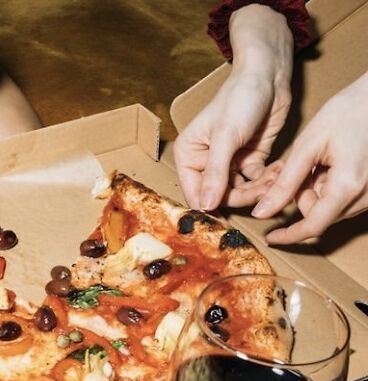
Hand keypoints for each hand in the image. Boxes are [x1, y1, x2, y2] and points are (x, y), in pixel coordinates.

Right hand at [174, 4, 293, 210]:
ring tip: (274, 177)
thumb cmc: (239, 99)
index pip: (195, 193)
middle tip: (263, 189)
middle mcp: (206, 162)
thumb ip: (215, 174)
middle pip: (220, 196)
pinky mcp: (251, 159)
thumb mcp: (225, 137)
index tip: (229, 216)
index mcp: (189, 156)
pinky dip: (268, 180)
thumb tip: (205, 207)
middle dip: (242, 196)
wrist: (268, 76)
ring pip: (240, 191)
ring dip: (258, 189)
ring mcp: (229, 162)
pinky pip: (257, 181)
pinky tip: (278, 170)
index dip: (210, 206)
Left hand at [249, 72, 367, 243]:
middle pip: (321, 215)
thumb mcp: (308, 145)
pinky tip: (328, 163)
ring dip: (316, 191)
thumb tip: (262, 212)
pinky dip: (330, 186)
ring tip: (316, 161)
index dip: (289, 235)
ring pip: (333, 207)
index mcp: (348, 186)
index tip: (270, 238)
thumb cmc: (348, 111)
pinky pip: (347, 197)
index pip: (313, 226)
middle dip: (301, 198)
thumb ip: (284, 182)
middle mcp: (366, 195)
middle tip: (295, 169)